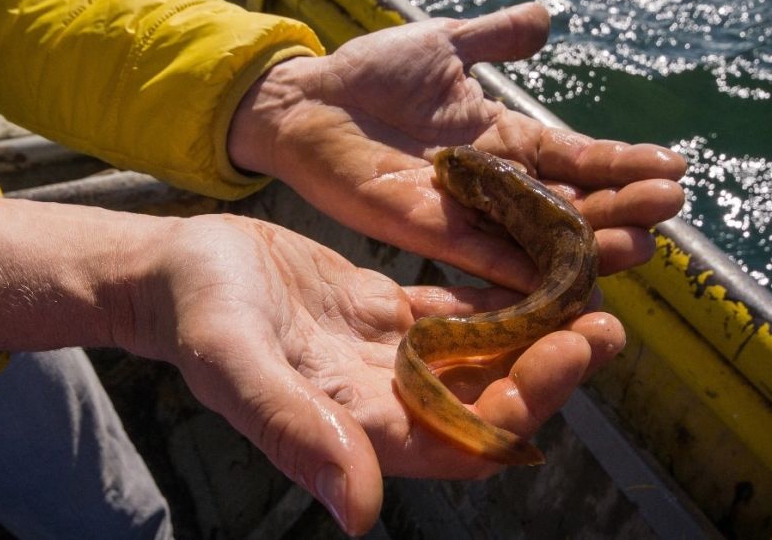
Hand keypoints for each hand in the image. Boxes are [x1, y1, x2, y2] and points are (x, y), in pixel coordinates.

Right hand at [139, 214, 624, 534]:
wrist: (174, 272)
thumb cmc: (196, 317)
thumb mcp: (237, 369)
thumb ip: (296, 434)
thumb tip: (358, 514)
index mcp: (357, 424)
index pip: (461, 437)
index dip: (521, 404)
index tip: (569, 350)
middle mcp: (383, 398)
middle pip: (484, 397)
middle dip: (548, 364)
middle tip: (604, 322)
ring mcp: (385, 355)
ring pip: (476, 353)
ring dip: (531, 327)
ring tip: (587, 288)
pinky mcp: (381, 311)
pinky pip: (449, 309)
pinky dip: (491, 292)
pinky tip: (529, 263)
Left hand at [230, 2, 685, 291]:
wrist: (309, 100)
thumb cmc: (371, 73)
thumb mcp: (445, 45)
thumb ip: (495, 39)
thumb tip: (548, 17)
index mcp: (500, 139)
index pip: (573, 156)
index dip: (621, 162)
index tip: (672, 165)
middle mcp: (490, 183)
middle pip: (567, 204)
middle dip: (619, 206)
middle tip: (667, 207)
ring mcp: (459, 211)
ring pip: (534, 238)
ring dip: (586, 244)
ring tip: (639, 243)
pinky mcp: (423, 229)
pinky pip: (480, 254)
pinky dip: (520, 267)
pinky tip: (561, 274)